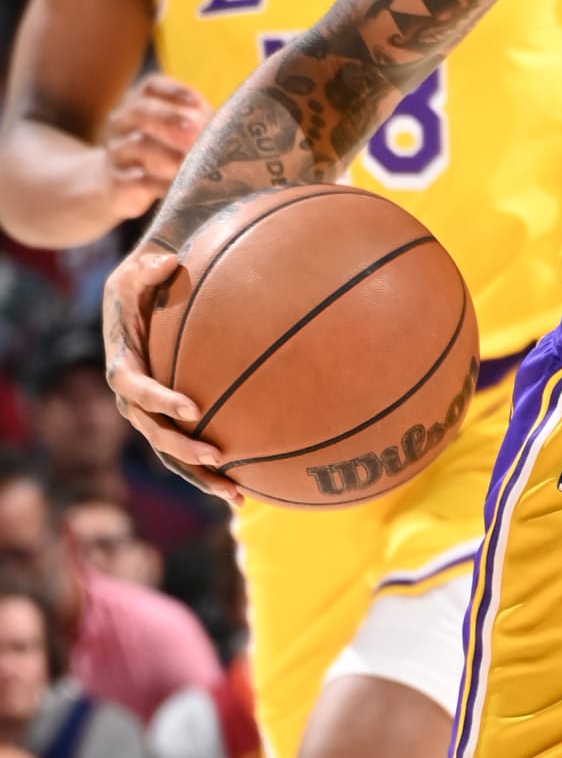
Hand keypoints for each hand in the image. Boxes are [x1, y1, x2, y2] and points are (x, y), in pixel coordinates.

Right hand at [101, 75, 209, 221]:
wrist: (118, 186)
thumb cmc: (160, 153)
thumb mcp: (176, 135)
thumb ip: (199, 126)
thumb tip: (234, 130)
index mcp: (139, 102)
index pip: (152, 86)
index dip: (175, 92)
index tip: (197, 104)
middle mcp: (122, 121)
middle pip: (140, 111)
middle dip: (168, 119)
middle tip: (193, 130)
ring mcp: (116, 151)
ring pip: (137, 145)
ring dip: (167, 155)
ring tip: (190, 164)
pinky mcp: (117, 182)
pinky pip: (136, 180)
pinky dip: (158, 184)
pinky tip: (178, 189)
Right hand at [102, 243, 233, 497]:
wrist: (140, 304)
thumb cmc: (141, 285)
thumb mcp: (136, 270)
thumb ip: (148, 269)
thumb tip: (168, 262)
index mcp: (121, 365)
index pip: (134, 388)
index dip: (159, 400)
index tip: (193, 409)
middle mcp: (131, 399)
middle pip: (153, 432)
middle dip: (183, 449)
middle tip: (218, 457)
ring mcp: (149, 416)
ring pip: (171, 455)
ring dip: (201, 477)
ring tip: (237, 495)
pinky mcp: (168, 424)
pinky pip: (187, 453)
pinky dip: (211, 473)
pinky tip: (245, 489)